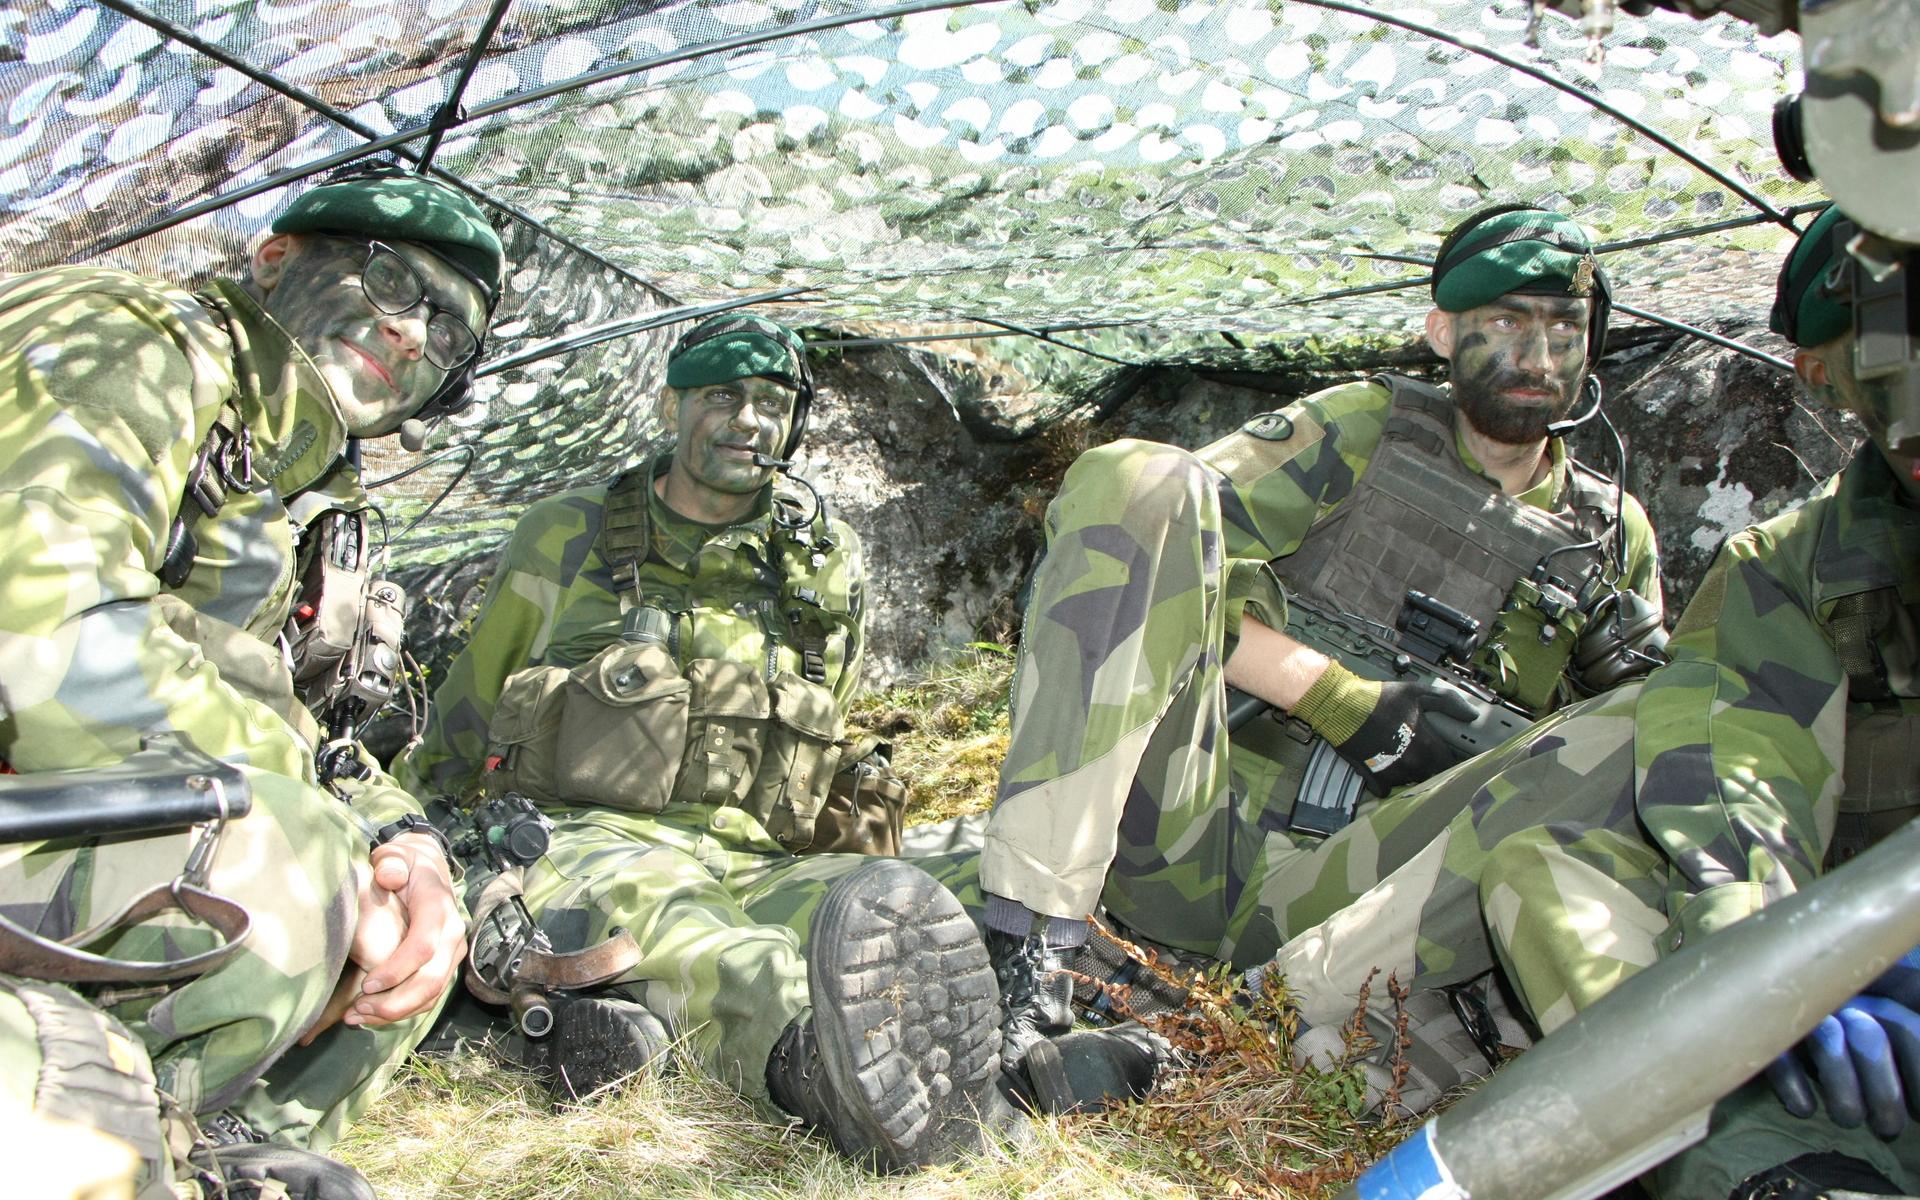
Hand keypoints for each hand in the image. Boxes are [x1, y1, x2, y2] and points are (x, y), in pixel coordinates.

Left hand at [344, 831, 465, 1027]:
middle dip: (395, 1002)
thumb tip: (389, 875)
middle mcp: (452, 932)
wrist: (429, 871)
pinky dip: (403, 1010)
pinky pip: (430, 996)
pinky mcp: (445, 965)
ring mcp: (452, 952)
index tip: (366, 985)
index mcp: (438, 906)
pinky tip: (372, 1013)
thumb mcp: (396, 855)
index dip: (397, 970)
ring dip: (396, 1012)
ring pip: (432, 993)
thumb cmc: (406, 865)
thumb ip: (391, 862)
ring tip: (358, 1016)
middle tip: (358, 1010)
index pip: (423, 945)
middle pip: (431, 979)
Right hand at [1307, 670, 1478, 794]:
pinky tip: (1386, 768)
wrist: (1343, 708)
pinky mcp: (1375, 779)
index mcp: (1427, 746)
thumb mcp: (1417, 692)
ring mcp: (1394, 774)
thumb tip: (1472, 714)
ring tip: (1405, 759)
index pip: (1452, 765)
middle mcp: (1414, 765)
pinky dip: (1388, 783)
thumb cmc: (1380, 699)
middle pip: (1434, 777)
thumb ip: (1448, 702)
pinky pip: (1387, 790)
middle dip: (1433, 768)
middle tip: (1426, 756)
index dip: (1453, 761)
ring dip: (1412, 774)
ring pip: (1412, 783)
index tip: (1451, 756)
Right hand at [1767, 953, 1919, 1137]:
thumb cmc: (1866, 1040)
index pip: (1909, 1030)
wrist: (1783, 1019)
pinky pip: (1778, 1050)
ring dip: (1841, 1091)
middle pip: (1871, 1038)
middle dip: (1885, 1093)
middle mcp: (1848, 1001)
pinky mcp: (1769, 1030)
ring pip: (1828, 1040)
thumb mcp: (1896, 1028)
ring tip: (1850, 1121)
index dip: (1918, 1072)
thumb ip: (1909, 1032)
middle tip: (1890, 1129)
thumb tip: (1915, 1080)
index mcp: (1887, 999)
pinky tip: (1804, 1110)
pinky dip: (1792, 1084)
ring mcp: (1807, 1013)